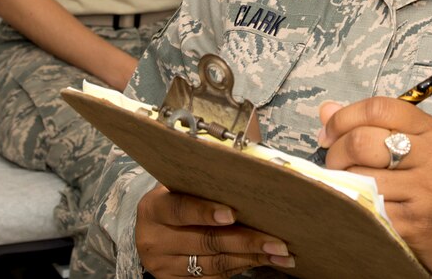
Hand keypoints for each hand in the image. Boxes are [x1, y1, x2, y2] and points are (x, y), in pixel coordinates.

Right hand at [135, 185, 295, 277]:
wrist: (152, 231)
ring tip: (279, 252)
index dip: (206, 212)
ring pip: (214, 264)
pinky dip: (241, 268)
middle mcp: (154, 239)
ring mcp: (163, 265)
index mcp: (154, 208)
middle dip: (246, 241)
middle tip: (277, 241)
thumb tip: (253, 163)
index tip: (233, 214)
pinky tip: (262, 260)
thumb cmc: (177, 199)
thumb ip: (207, 181)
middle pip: (206, 241)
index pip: (180, 209)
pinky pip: (213, 278)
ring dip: (251, 258)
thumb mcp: (181, 186)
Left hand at [317, 99, 431, 278]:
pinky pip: (366, 206)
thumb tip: (327, 111)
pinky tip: (362, 205)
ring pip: (358, 176)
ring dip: (342, 181)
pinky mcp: (412, 223)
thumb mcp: (418, 146)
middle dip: (336, 152)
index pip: (378, 108)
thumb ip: (374, 125)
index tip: (328, 133)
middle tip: (335, 163)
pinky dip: (355, 204)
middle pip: (361, 141)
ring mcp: (424, 191)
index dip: (343, 118)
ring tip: (350, 184)